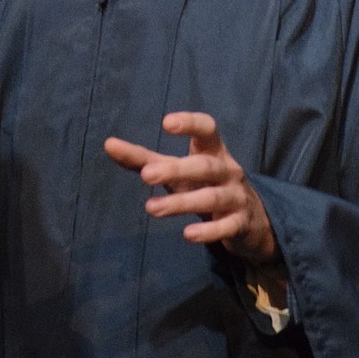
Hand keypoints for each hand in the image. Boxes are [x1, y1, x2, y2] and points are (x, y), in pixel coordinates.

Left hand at [104, 112, 278, 263]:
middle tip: (146, 175)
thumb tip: (108, 144)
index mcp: (213, 151)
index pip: (207, 129)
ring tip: (151, 208)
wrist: (250, 220)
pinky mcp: (240, 224)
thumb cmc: (204, 185)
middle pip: (205, 166)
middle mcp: (227, 170)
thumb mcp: (178, 171)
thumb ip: (145, 160)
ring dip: (182, 203)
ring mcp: (236, 197)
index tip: (166, 122)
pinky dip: (209, 231)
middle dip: (177, 169)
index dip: (190, 123)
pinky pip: (226, 227)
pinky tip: (188, 234)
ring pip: (212, 197)